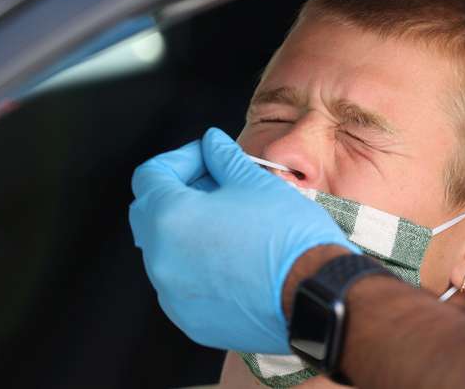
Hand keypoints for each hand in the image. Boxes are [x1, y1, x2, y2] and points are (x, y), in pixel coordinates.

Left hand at [129, 127, 357, 352]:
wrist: (315, 292)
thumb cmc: (288, 237)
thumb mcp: (255, 182)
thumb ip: (223, 158)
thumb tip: (211, 144)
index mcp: (171, 218)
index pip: (150, 175)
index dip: (180, 157)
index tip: (207, 156)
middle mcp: (162, 260)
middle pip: (149, 213)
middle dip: (178, 192)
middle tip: (215, 184)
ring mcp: (174, 295)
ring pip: (166, 251)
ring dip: (188, 229)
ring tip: (230, 220)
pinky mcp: (192, 320)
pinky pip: (182, 284)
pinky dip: (199, 265)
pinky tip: (233, 256)